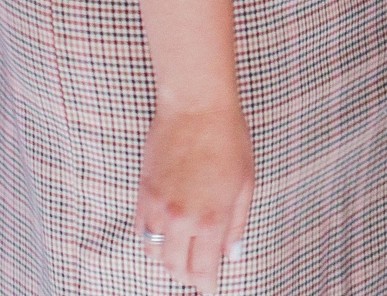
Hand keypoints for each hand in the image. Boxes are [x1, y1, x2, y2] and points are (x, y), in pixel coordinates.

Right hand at [135, 103, 253, 291]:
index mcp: (211, 218)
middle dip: (187, 276)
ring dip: (168, 261)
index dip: (206, 284)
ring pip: (154, 253)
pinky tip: (166, 238)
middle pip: (175, 267)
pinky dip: (153, 241)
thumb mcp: (245, 183)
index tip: (210, 289)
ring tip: (182, 259)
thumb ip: (237, 223)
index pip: (202, 269)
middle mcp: (181, 219)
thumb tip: (231, 255)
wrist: (196, 108)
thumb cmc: (229, 140)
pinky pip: (142, 232)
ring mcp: (157, 208)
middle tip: (198, 276)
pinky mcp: (142, 195)